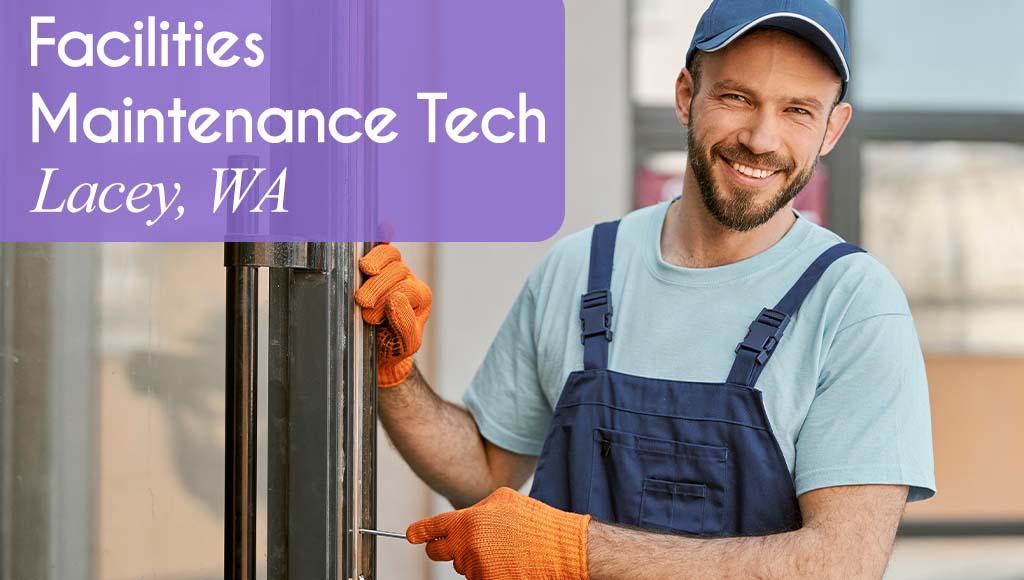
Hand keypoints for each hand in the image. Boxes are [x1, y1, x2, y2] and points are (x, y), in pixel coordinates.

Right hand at [355, 243, 431, 386]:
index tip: (371, 319)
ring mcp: (394, 270)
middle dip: (376, 288)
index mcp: (420, 297)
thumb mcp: (406, 343)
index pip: (406, 289)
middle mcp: (409, 280)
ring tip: (361, 286)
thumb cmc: (393, 346)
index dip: (386, 302)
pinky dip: (383, 236)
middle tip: (362, 305)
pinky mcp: (378, 264)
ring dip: (373, 267)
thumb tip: (395, 298)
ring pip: (389, 256)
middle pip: (396, 271)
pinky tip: (385, 228)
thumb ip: (406, 324)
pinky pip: (383, 246)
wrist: (380, 350)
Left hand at [407, 487, 590, 579]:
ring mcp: (477, 569)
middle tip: (463, 542)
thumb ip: (475, 509)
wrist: (561, 549)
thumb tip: (460, 519)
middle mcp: (467, 547)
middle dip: (444, 547)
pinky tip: (507, 563)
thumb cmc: (536, 522)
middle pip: (438, 553)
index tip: (411, 534)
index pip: (431, 529)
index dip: (418, 532)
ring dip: (473, 558)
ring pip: (461, 566)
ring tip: (502, 549)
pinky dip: (487, 572)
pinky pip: (477, 578)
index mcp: (468, 522)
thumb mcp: (503, 499)